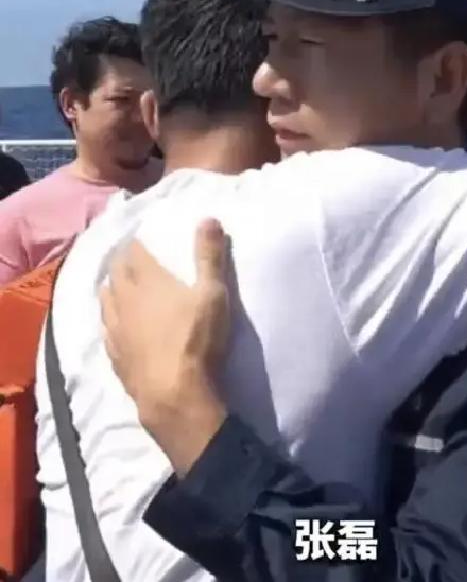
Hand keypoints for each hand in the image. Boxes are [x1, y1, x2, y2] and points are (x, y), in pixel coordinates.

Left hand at [100, 218, 230, 475]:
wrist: (174, 394)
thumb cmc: (197, 339)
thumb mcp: (213, 293)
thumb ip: (209, 256)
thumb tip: (208, 218)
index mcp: (149, 281)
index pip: (134, 254)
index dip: (135, 244)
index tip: (138, 238)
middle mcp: (126, 300)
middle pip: (116, 274)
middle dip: (121, 262)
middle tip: (128, 257)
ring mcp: (116, 329)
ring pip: (106, 300)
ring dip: (111, 288)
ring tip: (117, 285)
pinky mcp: (115, 354)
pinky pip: (106, 329)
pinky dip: (109, 318)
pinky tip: (114, 323)